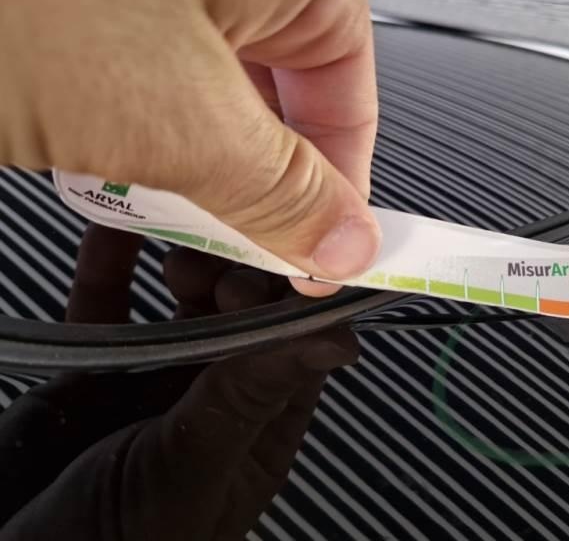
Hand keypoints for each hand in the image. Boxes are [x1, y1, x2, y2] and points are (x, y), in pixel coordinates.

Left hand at [0, 0, 381, 295]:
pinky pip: (157, 62)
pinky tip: (102, 144)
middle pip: (281, 98)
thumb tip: (343, 241)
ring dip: (183, 153)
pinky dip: (137, 116)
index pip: (350, 103)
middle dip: (250, 180)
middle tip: (228, 242)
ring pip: (214, 87)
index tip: (320, 258)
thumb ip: (279, 194)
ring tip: (140, 183)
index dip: (337, 197)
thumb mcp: (172, 117)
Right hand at [0, 224, 358, 539]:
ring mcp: (159, 381)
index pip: (298, 345)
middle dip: (239, 273)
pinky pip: (112, 306)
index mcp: (256, 430)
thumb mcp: (189, 469)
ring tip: (177, 243)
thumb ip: (250, 398)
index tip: (281, 254)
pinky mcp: (100, 371)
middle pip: (247, 314)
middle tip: (219, 248)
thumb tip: (336, 340)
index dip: (295, 295)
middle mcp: (216, 400)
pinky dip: (113, 267)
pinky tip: (113, 230)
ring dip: (188, 264)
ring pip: (187, 303)